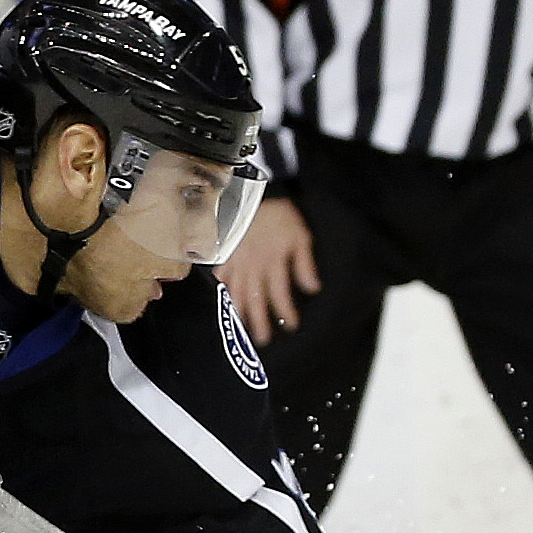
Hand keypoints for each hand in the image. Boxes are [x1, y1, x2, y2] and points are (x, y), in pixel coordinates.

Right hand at [223, 195, 318, 344]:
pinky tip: (219, 300)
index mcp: (273, 262)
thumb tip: (313, 289)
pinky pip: (219, 276)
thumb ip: (304, 263)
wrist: (250, 192)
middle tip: (262, 340)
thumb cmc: (278, 212)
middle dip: (259, 322)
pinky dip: (220, 290)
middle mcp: (253, 267)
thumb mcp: (300, 234)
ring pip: (237, 293)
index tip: (291, 326)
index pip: (280, 294)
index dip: (286, 311)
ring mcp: (235, 262)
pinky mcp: (223, 254)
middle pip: (256, 300)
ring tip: (240, 328)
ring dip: (240, 312)